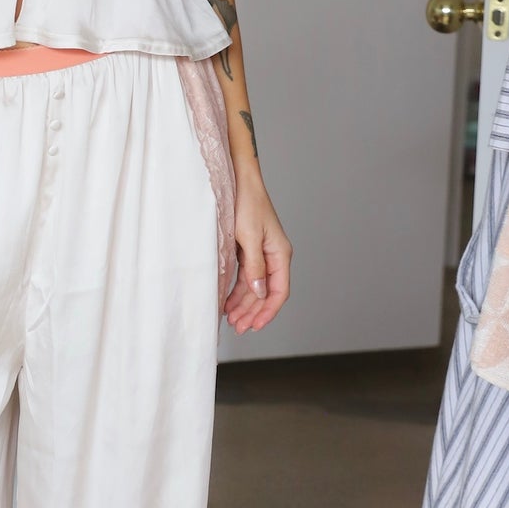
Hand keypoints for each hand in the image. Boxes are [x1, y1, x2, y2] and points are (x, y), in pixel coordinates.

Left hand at [224, 172, 291, 333]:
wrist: (238, 179)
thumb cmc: (246, 203)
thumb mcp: (248, 237)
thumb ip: (254, 267)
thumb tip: (260, 293)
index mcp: (280, 253)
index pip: (279, 291)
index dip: (268, 311)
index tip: (255, 326)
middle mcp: (273, 256)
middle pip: (266, 292)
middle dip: (253, 312)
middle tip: (238, 328)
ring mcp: (261, 253)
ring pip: (255, 287)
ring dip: (244, 304)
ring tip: (231, 320)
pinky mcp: (248, 249)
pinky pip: (246, 276)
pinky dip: (237, 291)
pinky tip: (228, 302)